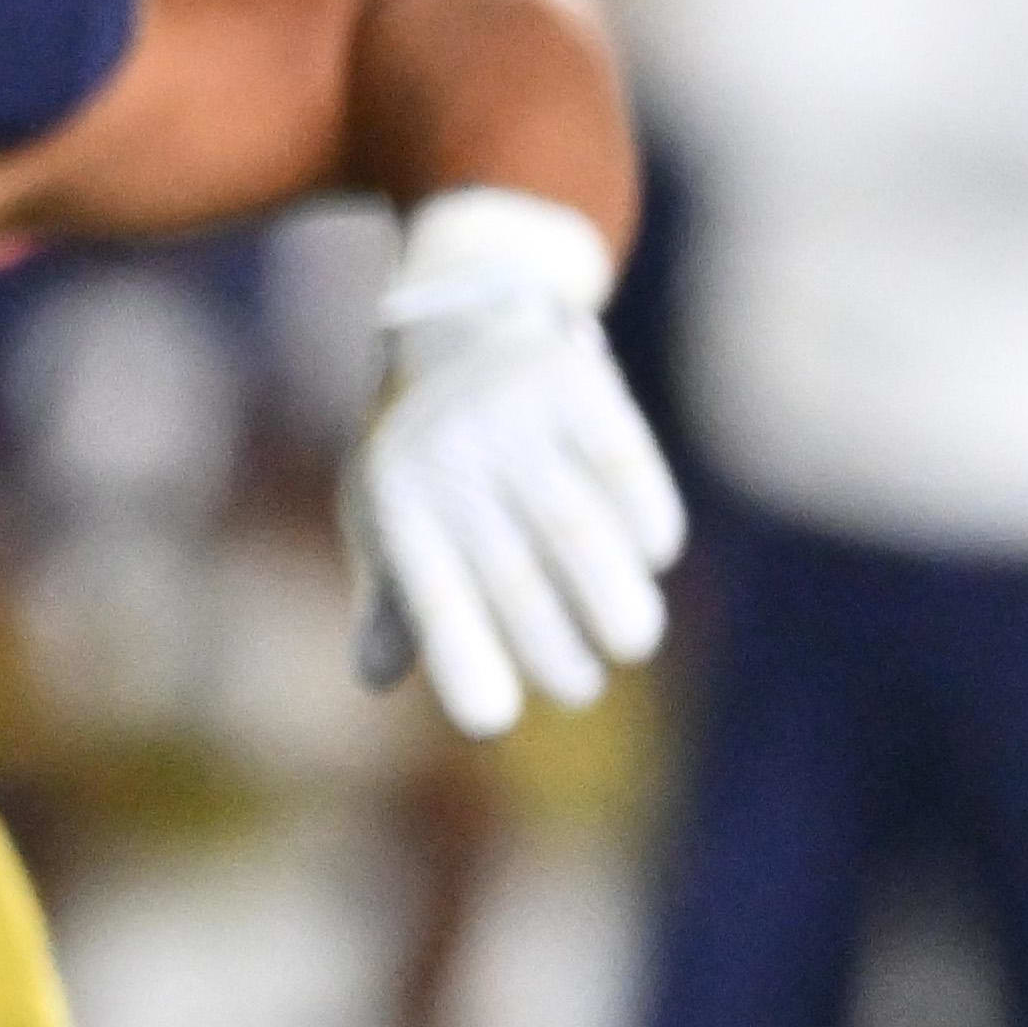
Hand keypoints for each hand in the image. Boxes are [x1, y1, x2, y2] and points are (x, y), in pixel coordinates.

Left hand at [343, 186, 679, 738]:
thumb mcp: (383, 503)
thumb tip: (373, 680)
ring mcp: (514, 417)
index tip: (490, 721)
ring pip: (571, 521)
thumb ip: (390, 592)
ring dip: (606, 590)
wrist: (460, 306)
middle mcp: (451, 458)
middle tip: (579, 689)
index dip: (461, 656)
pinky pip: (618, 455)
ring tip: (629, 642)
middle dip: (549, 640)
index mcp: (399, 498)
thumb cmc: (420, 436)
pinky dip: (642, 510)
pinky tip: (654, 557)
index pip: (431, 593)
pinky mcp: (572, 381)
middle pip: (511, 568)